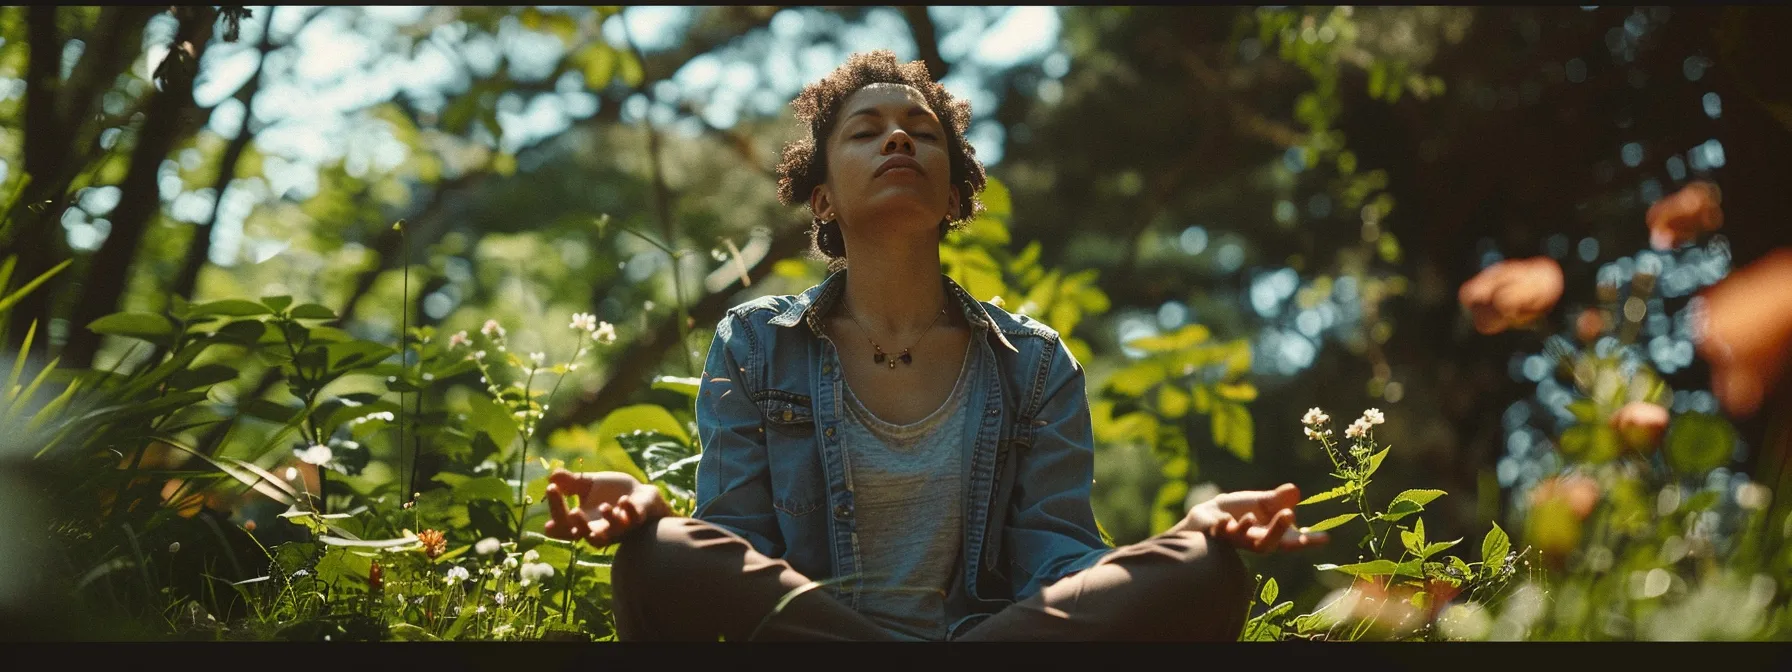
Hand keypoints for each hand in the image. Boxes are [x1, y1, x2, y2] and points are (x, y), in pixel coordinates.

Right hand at [542, 470, 670, 547]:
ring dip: (607, 520)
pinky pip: (634, 520)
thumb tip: (552, 475)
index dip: (556, 508)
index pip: (563, 522)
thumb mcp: (589, 485)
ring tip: (604, 506)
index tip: (551, 487)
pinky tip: (624, 500)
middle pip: (582, 534)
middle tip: (573, 511)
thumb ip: (572, 483)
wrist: (640, 495)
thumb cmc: (611, 493)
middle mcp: (598, 530)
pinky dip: (629, 511)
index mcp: (583, 522)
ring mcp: (619, 528)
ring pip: (610, 533)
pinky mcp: (637, 520)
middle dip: (578, 525)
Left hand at [1179, 483, 1328, 552]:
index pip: (1292, 540)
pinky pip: (1219, 533)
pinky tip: (1224, 520)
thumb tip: (1295, 490)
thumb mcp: (1262, 503)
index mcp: (1271, 534)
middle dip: (1279, 529)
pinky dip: (1222, 527)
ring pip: (1244, 540)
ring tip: (1251, 516)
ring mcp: (1235, 540)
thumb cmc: (1240, 511)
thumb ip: (1278, 500)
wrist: (1208, 516)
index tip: (1325, 537)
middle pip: (1270, 542)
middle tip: (1289, 514)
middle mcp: (1255, 541)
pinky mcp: (1216, 534)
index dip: (1308, 541)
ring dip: (1248, 528)